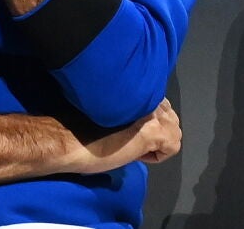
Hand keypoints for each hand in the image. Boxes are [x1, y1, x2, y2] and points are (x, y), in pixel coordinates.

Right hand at [63, 98, 181, 174]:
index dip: (147, 120)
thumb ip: (129, 108)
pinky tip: (138, 155)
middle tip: (133, 141)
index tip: (129, 130)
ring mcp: (153, 114)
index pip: (158, 102)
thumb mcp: (110, 110)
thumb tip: (142, 120)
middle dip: (157, 130)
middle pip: (170, 115)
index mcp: (136, 87)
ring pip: (174, 130)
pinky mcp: (155, 132)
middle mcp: (147, 96)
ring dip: (159, 141)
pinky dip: (158, 155)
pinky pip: (172, 146)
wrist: (68, 138)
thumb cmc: (81, 127)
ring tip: (136, 148)